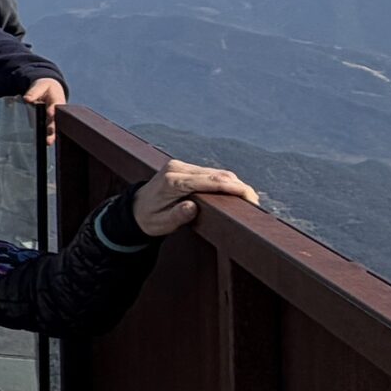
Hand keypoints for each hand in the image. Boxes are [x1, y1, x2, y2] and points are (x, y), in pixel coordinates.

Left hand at [19, 77, 67, 143]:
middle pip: (54, 120)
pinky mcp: (47, 121)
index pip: (54, 105)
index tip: (50, 113)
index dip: (52, 110)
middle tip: (51, 133)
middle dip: (52, 127)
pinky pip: (47, 129)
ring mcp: (52, 117)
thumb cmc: (46, 88)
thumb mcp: (40, 86)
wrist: (50, 89)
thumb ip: (33, 92)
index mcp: (56, 100)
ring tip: (48, 142)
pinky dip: (45, 135)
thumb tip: (26, 99)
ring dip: (50, 135)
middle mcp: (56, 110)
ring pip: (52, 126)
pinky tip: (43, 143)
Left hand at [129, 158, 259, 235]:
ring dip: (234, 183)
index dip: (231, 187)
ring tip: (249, 198)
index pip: (208, 181)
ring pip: (215, 172)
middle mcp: (177, 168)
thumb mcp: (160, 224)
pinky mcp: (184, 168)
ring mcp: (180, 166)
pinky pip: (209, 172)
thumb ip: (176, 216)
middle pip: (216, 174)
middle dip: (238, 186)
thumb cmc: (148, 219)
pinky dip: (224, 181)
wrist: (134, 208)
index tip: (248, 195)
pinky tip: (235, 191)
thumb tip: (192, 207)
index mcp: (172, 181)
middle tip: (255, 202)